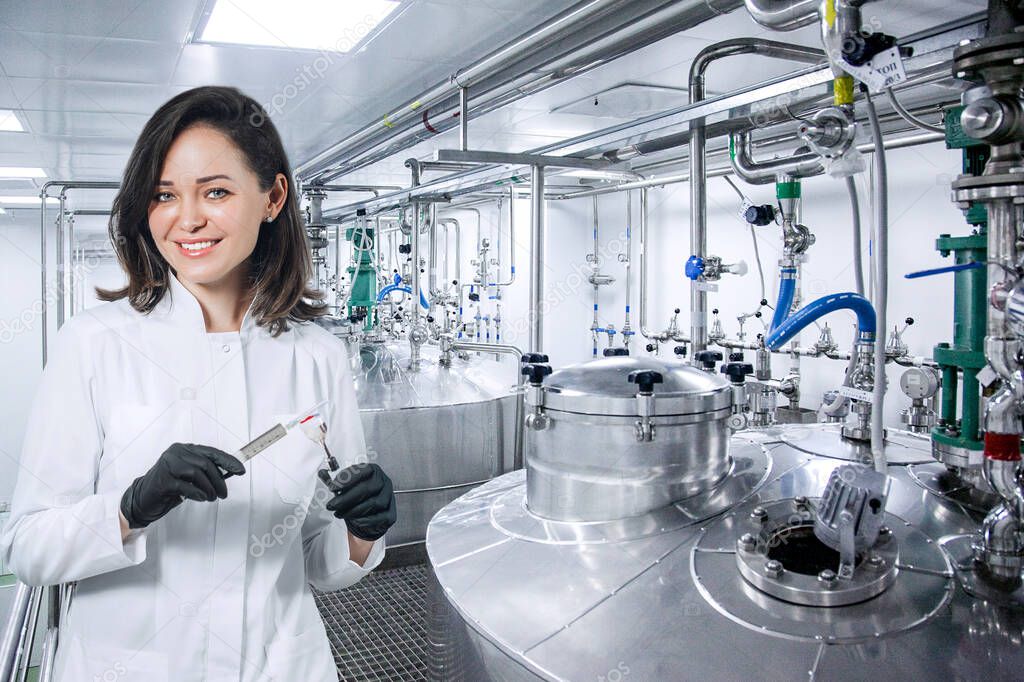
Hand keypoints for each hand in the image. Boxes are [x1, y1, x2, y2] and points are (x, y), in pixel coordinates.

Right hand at [119, 443, 244, 528]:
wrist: (143, 498)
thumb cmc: (169, 486)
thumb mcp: (189, 476)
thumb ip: (205, 471)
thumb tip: (229, 473)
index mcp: (184, 449)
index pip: (211, 452)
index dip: (228, 461)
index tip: (240, 470)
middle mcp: (176, 453)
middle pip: (205, 464)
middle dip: (219, 480)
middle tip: (223, 494)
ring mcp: (168, 465)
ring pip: (197, 473)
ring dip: (209, 488)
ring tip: (211, 497)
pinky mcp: (163, 480)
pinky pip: (185, 486)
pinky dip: (197, 493)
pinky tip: (202, 498)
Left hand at [325, 464, 395, 541]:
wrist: (369, 515)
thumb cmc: (358, 497)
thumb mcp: (346, 486)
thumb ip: (335, 481)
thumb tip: (322, 473)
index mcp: (374, 471)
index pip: (362, 471)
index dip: (347, 479)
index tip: (332, 487)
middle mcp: (384, 482)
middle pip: (367, 488)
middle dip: (346, 498)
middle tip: (332, 505)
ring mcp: (389, 497)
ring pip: (374, 503)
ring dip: (354, 510)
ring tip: (340, 514)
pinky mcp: (391, 513)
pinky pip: (380, 517)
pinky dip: (366, 520)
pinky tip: (354, 520)